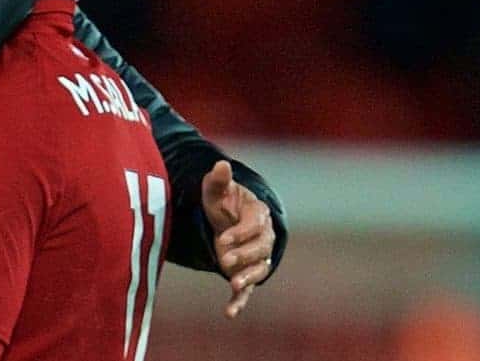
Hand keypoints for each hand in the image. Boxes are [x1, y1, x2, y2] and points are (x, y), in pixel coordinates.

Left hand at [201, 161, 275, 318]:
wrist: (226, 220)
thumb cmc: (222, 202)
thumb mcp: (216, 191)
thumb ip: (219, 181)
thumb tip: (221, 165)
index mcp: (258, 215)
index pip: (255, 226)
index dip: (240, 233)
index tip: (223, 238)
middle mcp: (264, 238)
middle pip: (260, 249)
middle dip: (244, 255)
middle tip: (225, 259)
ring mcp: (257, 258)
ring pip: (259, 270)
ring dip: (247, 278)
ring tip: (232, 284)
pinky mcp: (247, 274)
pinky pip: (247, 289)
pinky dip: (240, 301)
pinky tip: (230, 313)